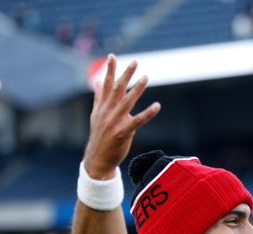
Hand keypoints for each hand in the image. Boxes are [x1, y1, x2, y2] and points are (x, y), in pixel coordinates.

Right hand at [84, 54, 160, 178]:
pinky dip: (148, 113)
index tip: (112, 56)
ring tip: (146, 77)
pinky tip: (157, 106)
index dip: (110, 70)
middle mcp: (108, 112)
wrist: (97, 158)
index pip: (106, 85)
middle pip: (118, 89)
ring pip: (127, 102)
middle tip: (135, 62)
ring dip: (137, 89)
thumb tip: (97, 81)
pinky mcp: (123, 132)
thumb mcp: (96, 115)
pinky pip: (138, 121)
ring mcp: (115, 121)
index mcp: (103, 107)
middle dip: (126, 74)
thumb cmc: (100, 136)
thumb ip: (99, 97)